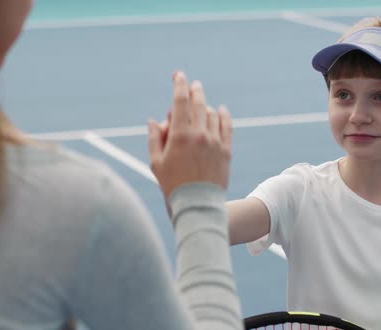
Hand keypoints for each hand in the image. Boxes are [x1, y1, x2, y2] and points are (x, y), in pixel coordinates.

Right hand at [148, 71, 231, 198]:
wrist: (197, 204)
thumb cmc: (172, 184)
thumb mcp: (156, 162)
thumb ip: (154, 138)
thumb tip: (154, 121)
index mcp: (180, 135)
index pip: (180, 100)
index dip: (179, 84)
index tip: (178, 75)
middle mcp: (199, 134)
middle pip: (199, 102)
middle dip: (195, 90)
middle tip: (193, 85)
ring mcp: (215, 141)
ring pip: (211, 114)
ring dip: (204, 107)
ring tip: (199, 109)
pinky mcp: (226, 150)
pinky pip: (227, 126)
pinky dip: (223, 115)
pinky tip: (220, 111)